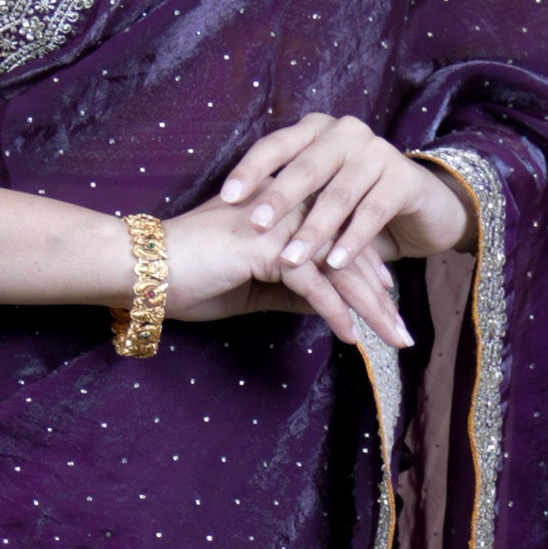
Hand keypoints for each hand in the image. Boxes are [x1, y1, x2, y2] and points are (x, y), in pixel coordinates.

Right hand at [160, 192, 410, 348]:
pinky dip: (334, 313)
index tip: (389, 302)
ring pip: (338, 269)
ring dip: (370, 309)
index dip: (367, 274)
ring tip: (392, 339)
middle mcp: (287, 209)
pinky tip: (351, 338)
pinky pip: (312, 286)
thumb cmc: (190, 277)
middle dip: (380, 298)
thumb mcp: (253, 287)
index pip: (338, 240)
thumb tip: (331, 305)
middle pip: (347, 254)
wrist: (142, 269)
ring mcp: (278, 224)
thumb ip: (293, 290)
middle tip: (404, 331)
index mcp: (283, 209)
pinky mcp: (266, 248)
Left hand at [218, 113, 470, 298]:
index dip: (251, 170)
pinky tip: (337, 264)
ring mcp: (378, 152)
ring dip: (314, 229)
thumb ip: (285, 205)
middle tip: (256, 226)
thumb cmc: (355, 206)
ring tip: (291, 258)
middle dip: (280, 199)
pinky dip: (353, 239)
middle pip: (306, 167)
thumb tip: (230, 224)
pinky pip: (374, 211)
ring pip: (339, 194)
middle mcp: (346, 134)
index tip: (227, 198)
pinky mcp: (405, 178)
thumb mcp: (316, 200)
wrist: (423, 208)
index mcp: (316, 131)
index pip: (276, 146)